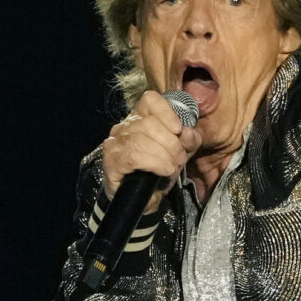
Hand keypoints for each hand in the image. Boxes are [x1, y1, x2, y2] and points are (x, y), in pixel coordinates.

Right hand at [100, 89, 200, 203]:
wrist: (144, 200)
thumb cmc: (158, 172)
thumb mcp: (181, 153)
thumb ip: (189, 140)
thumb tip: (187, 133)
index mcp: (141, 118)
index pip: (150, 100)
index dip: (166, 112)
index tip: (178, 130)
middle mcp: (125, 126)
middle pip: (149, 123)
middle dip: (171, 143)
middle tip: (180, 159)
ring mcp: (115, 142)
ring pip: (142, 140)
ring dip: (164, 155)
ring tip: (172, 167)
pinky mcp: (112, 160)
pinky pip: (134, 156)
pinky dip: (154, 163)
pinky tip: (163, 171)